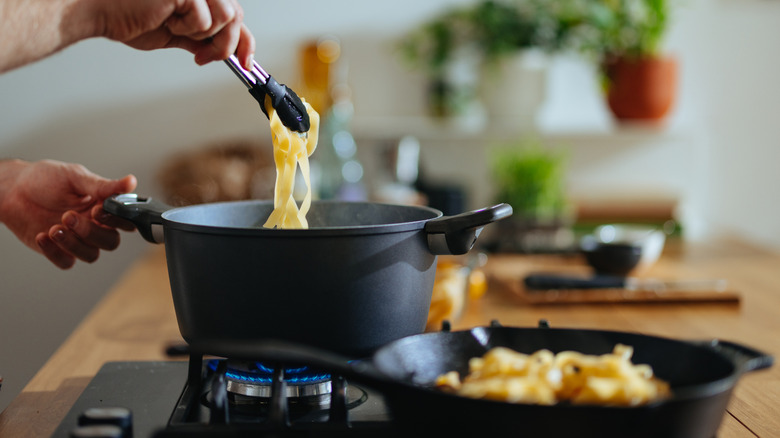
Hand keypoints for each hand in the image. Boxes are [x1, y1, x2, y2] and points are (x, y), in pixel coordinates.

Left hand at [0, 159, 136, 268]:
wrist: (12, 190)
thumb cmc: (45, 179)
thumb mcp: (75, 177)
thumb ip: (103, 185)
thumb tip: (131, 182)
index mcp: (104, 207)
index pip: (125, 222)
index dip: (116, 221)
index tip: (97, 210)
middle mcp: (94, 225)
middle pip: (110, 242)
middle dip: (90, 232)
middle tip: (68, 216)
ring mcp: (77, 240)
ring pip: (90, 255)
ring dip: (73, 243)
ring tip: (54, 227)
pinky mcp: (59, 250)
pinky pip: (66, 262)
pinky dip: (55, 252)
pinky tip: (43, 235)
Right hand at [94, 0, 255, 68]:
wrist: (101, 11)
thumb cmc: (130, 17)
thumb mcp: (177, 33)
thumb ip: (202, 37)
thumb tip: (226, 52)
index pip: (236, 14)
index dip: (246, 41)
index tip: (246, 64)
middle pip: (236, 16)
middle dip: (223, 44)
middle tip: (201, 56)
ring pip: (227, 17)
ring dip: (202, 33)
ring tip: (176, 28)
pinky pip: (206, 18)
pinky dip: (188, 27)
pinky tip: (166, 19)